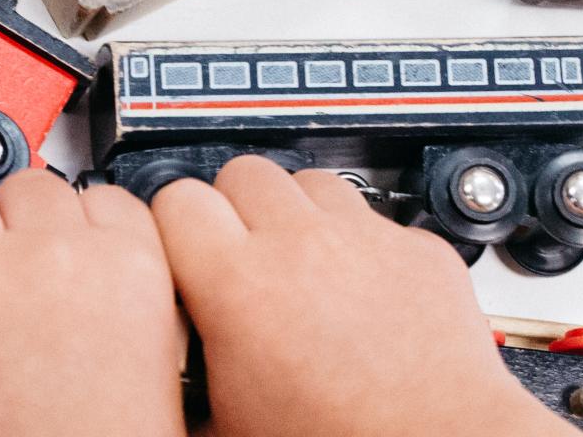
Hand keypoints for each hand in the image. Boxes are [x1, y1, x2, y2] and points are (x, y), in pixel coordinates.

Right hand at [151, 156, 581, 435]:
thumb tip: (164, 373)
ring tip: (299, 263)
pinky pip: (376, 219)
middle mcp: (304, 246)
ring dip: (297, 214)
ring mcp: (366, 240)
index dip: (171, 225)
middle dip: (233, 208)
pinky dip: (360, 244)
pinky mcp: (418, 249)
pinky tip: (358, 289)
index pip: (176, 198)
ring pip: (311, 181)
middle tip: (238, 253)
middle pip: (242, 172)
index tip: (177, 247)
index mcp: (240, 284)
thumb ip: (188, 373)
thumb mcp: (228, 421)